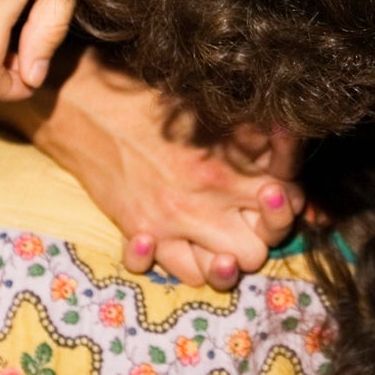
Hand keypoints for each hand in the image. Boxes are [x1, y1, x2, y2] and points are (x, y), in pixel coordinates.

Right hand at [24, 49, 301, 288]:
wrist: (85, 107)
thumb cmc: (149, 101)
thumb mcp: (210, 107)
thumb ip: (253, 130)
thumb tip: (289, 136)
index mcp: (226, 167)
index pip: (284, 205)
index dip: (288, 202)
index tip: (278, 192)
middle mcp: (202, 203)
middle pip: (256, 252)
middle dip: (260, 238)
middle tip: (251, 221)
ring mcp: (170, 223)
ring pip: (217, 274)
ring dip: (223, 260)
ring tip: (221, 242)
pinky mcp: (139, 232)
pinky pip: (172, 272)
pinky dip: (179, 263)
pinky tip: (182, 246)